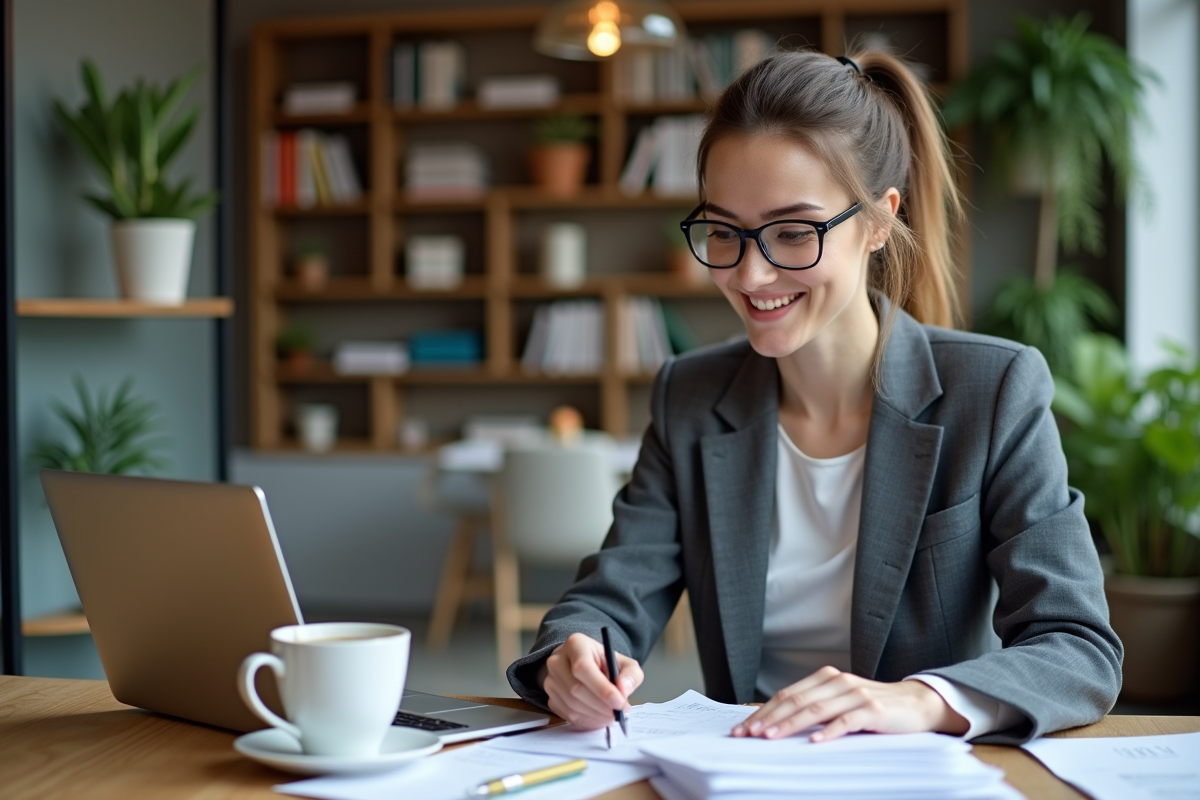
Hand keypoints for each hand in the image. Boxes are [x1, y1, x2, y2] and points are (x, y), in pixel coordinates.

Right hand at [540, 632, 643, 729]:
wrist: (586, 666)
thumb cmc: (605, 664)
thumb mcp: (624, 663)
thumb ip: (631, 674)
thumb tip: (624, 689)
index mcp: (576, 644)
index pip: (583, 667)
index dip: (602, 688)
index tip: (619, 702)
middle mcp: (557, 660)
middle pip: (576, 689)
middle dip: (602, 706)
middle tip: (619, 713)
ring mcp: (550, 679)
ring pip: (572, 705)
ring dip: (596, 715)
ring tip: (612, 716)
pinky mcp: (550, 697)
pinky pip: (567, 715)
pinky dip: (587, 721)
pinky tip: (599, 717)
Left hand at [730, 666, 968, 741]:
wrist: (916, 705)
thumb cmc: (872, 708)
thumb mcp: (840, 703)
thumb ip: (815, 708)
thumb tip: (777, 724)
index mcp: (825, 679)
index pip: (787, 695)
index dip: (764, 711)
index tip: (744, 728)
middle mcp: (838, 682)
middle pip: (796, 700)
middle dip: (769, 718)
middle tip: (749, 734)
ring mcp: (855, 694)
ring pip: (816, 709)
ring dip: (790, 724)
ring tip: (771, 738)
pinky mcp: (873, 710)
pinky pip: (846, 721)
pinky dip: (829, 731)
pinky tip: (814, 742)